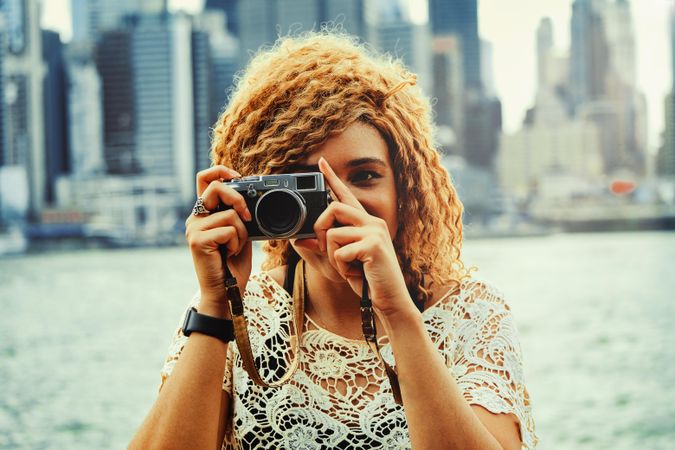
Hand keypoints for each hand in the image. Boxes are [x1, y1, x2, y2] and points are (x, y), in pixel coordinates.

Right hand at [184, 165, 252, 317]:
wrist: (226, 291)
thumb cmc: (233, 264)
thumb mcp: (240, 233)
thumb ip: (239, 214)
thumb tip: (252, 197)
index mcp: (204, 213)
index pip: (204, 178)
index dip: (221, 171)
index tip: (238, 177)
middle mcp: (195, 218)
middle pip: (215, 186)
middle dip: (238, 197)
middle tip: (247, 216)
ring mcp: (194, 229)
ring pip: (229, 214)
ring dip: (242, 232)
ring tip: (235, 247)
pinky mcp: (197, 240)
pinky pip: (228, 230)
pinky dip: (237, 243)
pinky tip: (229, 254)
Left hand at [313, 157, 411, 317]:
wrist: (391, 301)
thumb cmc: (369, 282)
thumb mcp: (343, 263)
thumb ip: (324, 248)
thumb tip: (299, 239)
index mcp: (366, 223)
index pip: (346, 196)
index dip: (332, 178)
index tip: (321, 162)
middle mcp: (372, 223)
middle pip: (333, 209)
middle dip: (320, 229)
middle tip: (324, 249)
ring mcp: (375, 233)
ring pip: (333, 235)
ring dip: (333, 257)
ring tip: (350, 268)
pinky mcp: (373, 246)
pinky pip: (340, 252)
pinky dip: (343, 267)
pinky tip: (357, 274)